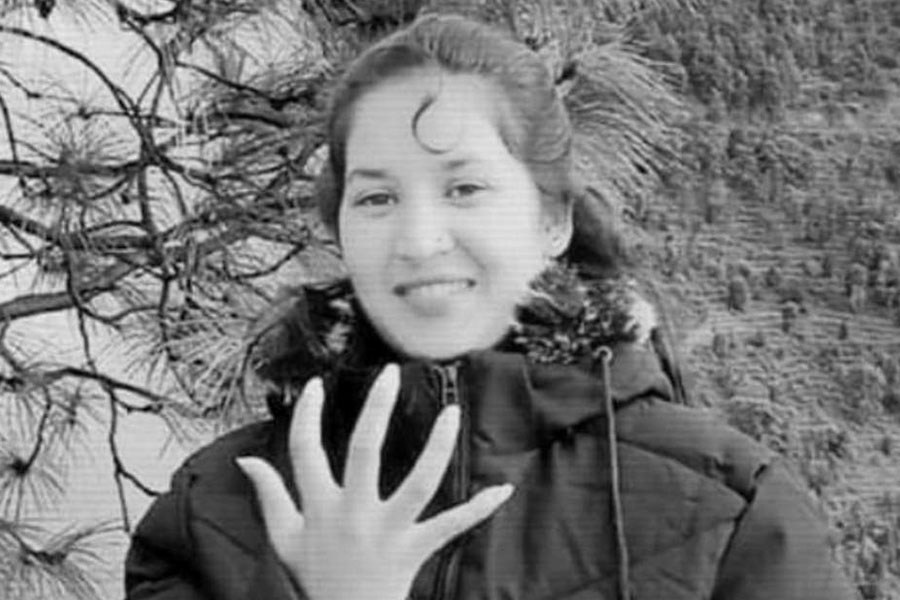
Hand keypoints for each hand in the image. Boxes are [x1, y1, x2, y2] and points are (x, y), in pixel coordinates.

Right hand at [236, 364, 513, 599]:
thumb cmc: (314, 578)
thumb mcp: (283, 539)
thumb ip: (267, 496)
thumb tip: (246, 459)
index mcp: (318, 506)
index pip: (305, 450)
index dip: (308, 415)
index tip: (317, 384)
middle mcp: (352, 513)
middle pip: (364, 451)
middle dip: (376, 409)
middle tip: (389, 374)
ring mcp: (386, 531)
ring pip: (418, 483)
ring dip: (437, 447)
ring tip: (452, 413)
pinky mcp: (414, 549)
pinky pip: (450, 526)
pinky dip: (478, 510)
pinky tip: (502, 490)